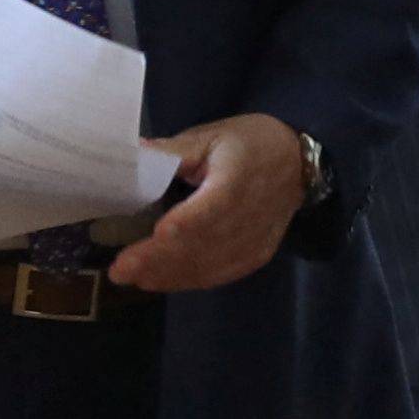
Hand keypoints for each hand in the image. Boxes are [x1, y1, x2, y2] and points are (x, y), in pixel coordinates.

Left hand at [105, 115, 308, 294]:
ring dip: (169, 275)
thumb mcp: (211, 137)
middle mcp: (250, 217)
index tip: (155, 236)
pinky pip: (219, 275)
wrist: (297, 164)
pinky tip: (160, 281)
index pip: (211, 209)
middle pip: (203, 245)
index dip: (184, 225)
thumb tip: (133, 154)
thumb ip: (173, 151)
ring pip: (209, 266)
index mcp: (238, 180)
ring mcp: (255, 242)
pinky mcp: (255, 257)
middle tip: (121, 270)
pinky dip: (188, 280)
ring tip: (133, 277)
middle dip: (160, 260)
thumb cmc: (248, 144)